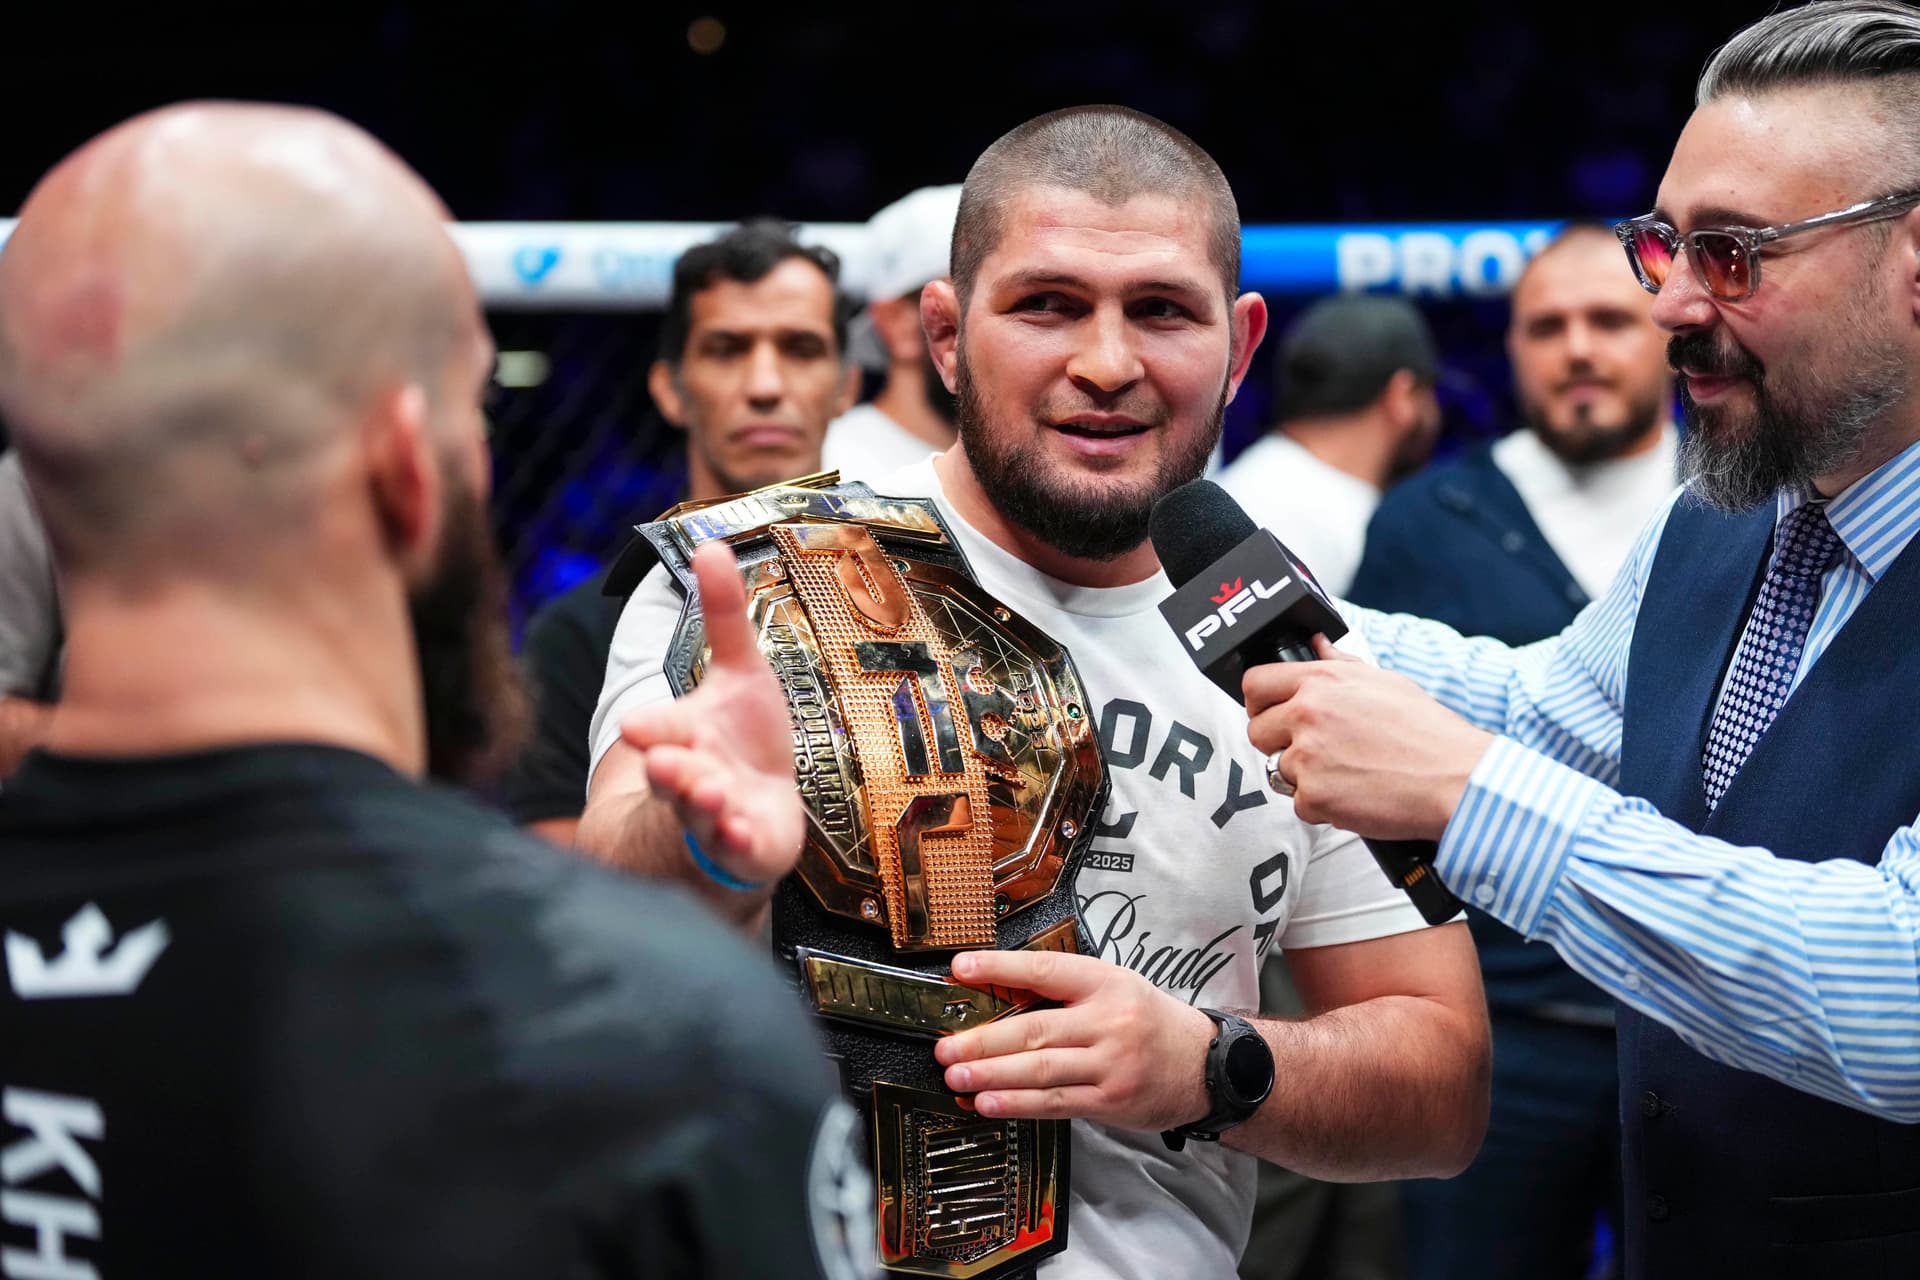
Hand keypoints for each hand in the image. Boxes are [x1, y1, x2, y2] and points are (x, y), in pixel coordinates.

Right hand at [618, 541, 804, 885]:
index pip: (659, 729)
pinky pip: (735, 849)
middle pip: (672, 774)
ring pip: (700, 813)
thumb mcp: (740, 672)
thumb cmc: (743, 739)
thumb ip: (723, 616)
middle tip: (662, 761)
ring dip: (702, 804)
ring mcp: (714, 816)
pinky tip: (741, 832)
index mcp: (682, 735)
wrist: (753, 811)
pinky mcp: (742, 848)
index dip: (651, 727)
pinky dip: (736, 840)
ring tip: (711, 794)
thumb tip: (710, 544)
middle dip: (670, 768)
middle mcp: (691, 776)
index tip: (636, 726)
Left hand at [932, 948, 1214, 1132]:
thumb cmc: (1149, 1022)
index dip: (999, 969)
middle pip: (1034, 1029)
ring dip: (991, 1074)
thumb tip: (998, 997)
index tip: (960, 969)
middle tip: (944, 1046)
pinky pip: (1055, 1102)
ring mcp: (1111, 1063)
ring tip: (955, 1075)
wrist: (1204, 1064)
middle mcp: (1108, 1021)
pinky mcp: (1110, 1100)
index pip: (1043, 971)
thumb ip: (1065, 991)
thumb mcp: (1115, 988)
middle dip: (982, 1040)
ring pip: (1040, 1069)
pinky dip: (1017, 1103)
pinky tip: (988, 1102)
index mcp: (1105, 982)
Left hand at [1244, 634, 1493, 841]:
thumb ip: (1339, 665)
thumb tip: (1316, 644)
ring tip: (1347, 772)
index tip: (1268, 711)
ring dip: (1306, 776)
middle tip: (1313, 749)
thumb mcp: (1384, 682)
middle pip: (1257, 730)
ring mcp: (1307, 757)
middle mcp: (1307, 714)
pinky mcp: (1314, 797)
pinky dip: (1323, 805)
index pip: (1255, 683)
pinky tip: (1355, 793)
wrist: (1456, 779)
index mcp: (1321, 681)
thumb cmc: (1428, 732)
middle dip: (1278, 742)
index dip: (1258, 700)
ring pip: (1279, 770)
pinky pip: (1300, 803)